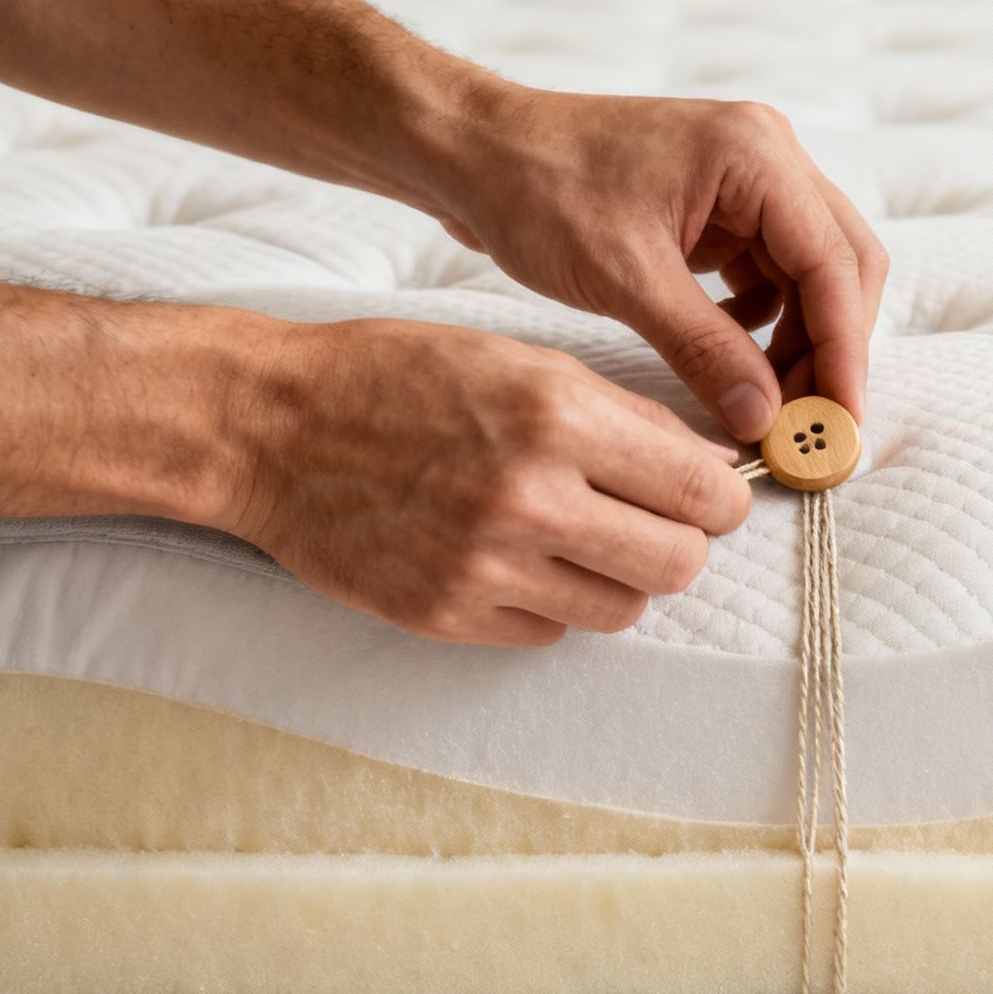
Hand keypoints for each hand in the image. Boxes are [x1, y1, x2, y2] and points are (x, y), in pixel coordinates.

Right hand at [224, 318, 751, 645]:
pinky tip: (513, 559)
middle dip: (679, 543)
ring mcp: (485, 566)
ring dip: (616, 579)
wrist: (269, 427)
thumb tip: (713, 467)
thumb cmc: (398, 378)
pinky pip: (550, 633)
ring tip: (575, 539)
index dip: (722, 498)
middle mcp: (530, 497)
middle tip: (650, 521)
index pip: (704, 492)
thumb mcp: (520, 360)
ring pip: (622, 609)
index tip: (711, 497)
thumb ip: (623, 416)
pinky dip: (550, 603)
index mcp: (559, 416)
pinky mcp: (446, 615)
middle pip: (679, 563)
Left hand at [418, 84, 887, 442]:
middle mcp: (766, 156)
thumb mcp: (625, 278)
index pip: (834, 264)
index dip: (844, 350)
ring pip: (810, 274)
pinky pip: (770, 273)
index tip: (838, 422)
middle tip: (811, 426)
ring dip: (800, 340)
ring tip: (770, 406)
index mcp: (755, 155)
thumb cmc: (538, 189)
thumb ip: (704, 349)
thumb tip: (764, 417)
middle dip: (831, 348)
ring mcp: (747, 179)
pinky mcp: (720, 207)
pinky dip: (764, 323)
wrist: (476, 153)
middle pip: (841, 265)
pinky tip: (731, 358)